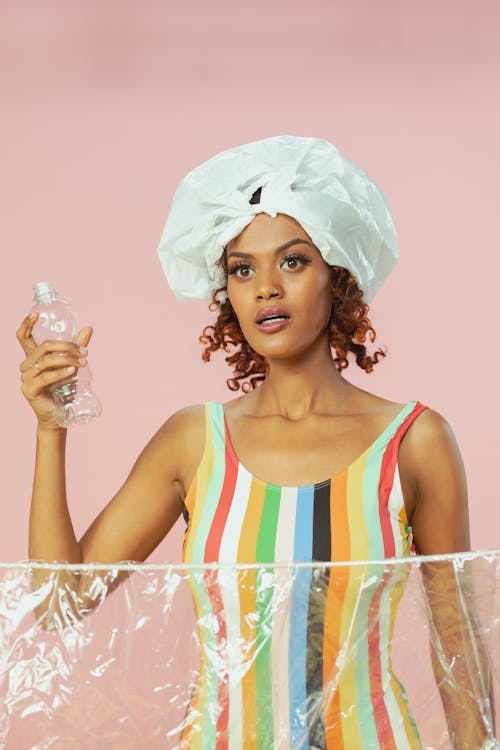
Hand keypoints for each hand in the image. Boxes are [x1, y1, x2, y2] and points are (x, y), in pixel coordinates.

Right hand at [17, 312, 93, 430]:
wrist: (59, 414)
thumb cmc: (63, 389)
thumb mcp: (71, 364)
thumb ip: (76, 347)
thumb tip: (89, 327)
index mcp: (32, 357)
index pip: (23, 337)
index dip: (27, 324)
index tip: (37, 314)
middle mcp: (26, 366)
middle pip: (43, 347)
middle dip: (66, 346)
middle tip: (84, 351)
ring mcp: (25, 378)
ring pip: (46, 360)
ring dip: (67, 359)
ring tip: (83, 362)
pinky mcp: (29, 389)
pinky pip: (45, 376)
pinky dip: (60, 372)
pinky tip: (73, 371)